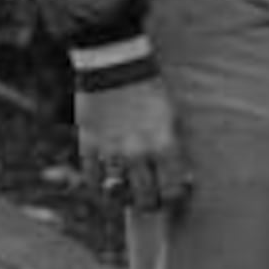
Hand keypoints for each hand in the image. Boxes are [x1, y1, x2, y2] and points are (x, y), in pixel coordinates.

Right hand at [77, 77, 186, 213]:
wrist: (116, 64)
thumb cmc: (151, 92)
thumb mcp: (173, 119)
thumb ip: (175, 152)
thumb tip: (180, 181)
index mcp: (165, 146)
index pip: (172, 193)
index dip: (173, 200)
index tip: (171, 196)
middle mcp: (138, 153)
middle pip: (144, 200)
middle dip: (149, 203)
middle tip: (149, 199)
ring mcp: (111, 150)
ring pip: (116, 194)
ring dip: (122, 195)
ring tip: (126, 189)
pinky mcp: (88, 144)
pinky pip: (92, 178)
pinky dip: (99, 183)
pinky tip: (106, 179)